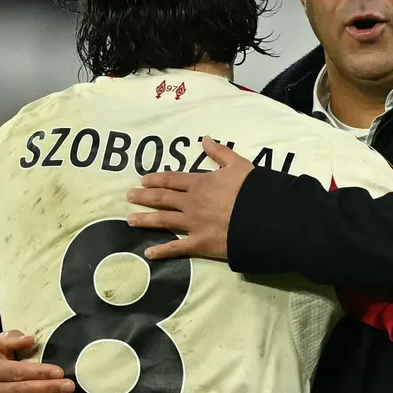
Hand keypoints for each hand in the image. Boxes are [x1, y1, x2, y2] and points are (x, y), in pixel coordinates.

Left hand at [126, 136, 252, 259]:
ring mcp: (193, 224)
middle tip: (129, 196)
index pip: (172, 179)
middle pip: (162, 198)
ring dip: (145, 220)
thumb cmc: (252, 190)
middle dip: (144, 197)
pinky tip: (148, 253)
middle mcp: (191, 203)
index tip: (143, 180)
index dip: (156, 179)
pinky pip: (177, 248)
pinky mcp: (200, 243)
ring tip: (130, 219)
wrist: (263, 217)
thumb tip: (205, 139)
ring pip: (163, 220)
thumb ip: (220, 152)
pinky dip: (162, 250)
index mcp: (200, 183)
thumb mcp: (238, 165)